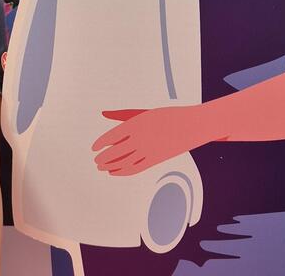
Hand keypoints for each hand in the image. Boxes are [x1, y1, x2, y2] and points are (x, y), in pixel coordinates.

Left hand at [92, 107, 207, 176]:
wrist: (190, 125)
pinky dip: (123, 171)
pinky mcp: (155, 160)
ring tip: (102, 168)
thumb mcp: (142, 112)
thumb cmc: (164, 116)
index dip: (101, 143)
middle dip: (104, 158)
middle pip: (116, 152)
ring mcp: (149, 150)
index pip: (112, 136)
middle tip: (95, 161)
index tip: (93, 148)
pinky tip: (114, 172)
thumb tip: (103, 113)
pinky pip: (136, 168)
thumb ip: (121, 115)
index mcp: (136, 124)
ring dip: (111, 166)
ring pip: (125, 162)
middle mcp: (141, 138)